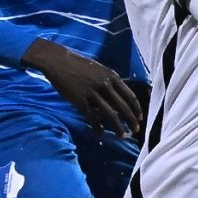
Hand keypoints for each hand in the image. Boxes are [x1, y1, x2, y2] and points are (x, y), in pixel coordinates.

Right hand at [23, 38, 144, 137]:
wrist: (58, 61)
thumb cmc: (79, 65)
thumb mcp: (100, 70)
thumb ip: (110, 82)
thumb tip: (119, 99)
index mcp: (112, 76)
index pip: (130, 96)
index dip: (136, 109)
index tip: (140, 118)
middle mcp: (105, 85)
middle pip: (123, 107)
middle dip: (131, 121)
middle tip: (136, 130)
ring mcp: (92, 93)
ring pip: (110, 115)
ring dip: (117, 127)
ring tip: (121, 135)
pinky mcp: (80, 100)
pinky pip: (92, 117)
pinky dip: (97, 126)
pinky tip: (101, 132)